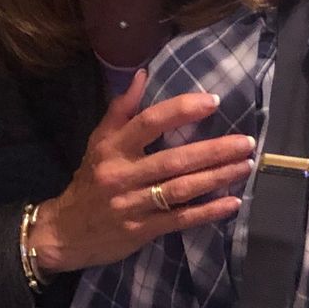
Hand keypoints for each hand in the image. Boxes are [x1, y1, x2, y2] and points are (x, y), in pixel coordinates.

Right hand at [29, 69, 254, 272]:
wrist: (62, 233)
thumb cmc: (90, 180)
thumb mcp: (99, 142)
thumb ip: (122, 110)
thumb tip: (142, 74)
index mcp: (113, 148)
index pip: (150, 122)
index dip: (182, 110)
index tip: (214, 101)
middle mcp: (122, 175)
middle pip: (174, 159)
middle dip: (214, 150)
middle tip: (246, 142)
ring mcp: (132, 205)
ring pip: (181, 189)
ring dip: (217, 177)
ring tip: (245, 165)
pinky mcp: (140, 231)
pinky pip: (180, 220)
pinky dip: (207, 212)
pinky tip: (232, 202)